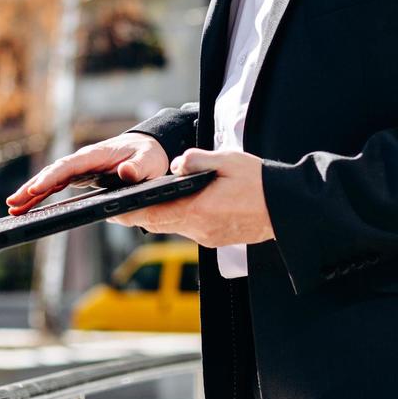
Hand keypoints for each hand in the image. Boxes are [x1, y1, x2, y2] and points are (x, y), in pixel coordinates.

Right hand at [6, 132, 168, 214]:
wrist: (148, 150)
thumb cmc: (148, 155)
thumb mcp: (149, 162)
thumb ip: (138, 168)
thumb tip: (125, 173)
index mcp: (96, 155)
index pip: (69, 165)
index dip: (52, 176)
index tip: (36, 188)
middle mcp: (84, 161)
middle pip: (53, 172)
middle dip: (32, 187)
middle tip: (13, 202)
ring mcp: (80, 169)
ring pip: (51, 180)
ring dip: (31, 192)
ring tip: (12, 207)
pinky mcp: (80, 178)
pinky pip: (57, 186)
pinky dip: (41, 194)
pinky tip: (27, 205)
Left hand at [109, 147, 274, 248]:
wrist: (287, 209)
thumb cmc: (259, 182)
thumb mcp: (228, 160)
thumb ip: (197, 160)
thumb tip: (175, 164)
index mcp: (198, 210)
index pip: (153, 214)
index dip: (128, 213)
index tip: (110, 211)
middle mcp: (200, 229)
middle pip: (157, 224)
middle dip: (137, 216)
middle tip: (116, 208)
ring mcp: (208, 236)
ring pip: (172, 227)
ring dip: (157, 217)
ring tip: (140, 204)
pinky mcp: (216, 238)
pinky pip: (187, 229)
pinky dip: (176, 219)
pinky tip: (175, 207)